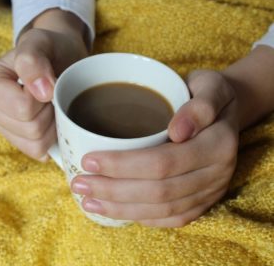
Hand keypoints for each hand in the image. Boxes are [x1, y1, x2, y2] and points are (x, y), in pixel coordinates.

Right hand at [0, 28, 86, 159]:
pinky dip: (52, 137)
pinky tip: (51, 119)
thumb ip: (33, 59)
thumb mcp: (41, 42)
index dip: (44, 98)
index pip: (22, 107)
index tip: (48, 82)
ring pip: (36, 142)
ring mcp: (2, 127)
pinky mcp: (17, 140)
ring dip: (53, 124)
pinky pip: (38, 151)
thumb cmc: (49, 50)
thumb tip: (41, 91)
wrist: (60, 59)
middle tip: (52, 94)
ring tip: (52, 104)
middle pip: (31, 128)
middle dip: (50, 112)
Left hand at [71, 70, 238, 227]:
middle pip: (158, 191)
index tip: (88, 160)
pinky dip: (141, 217)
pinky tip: (115, 211)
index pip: (163, 162)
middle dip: (113, 191)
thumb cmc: (208, 94)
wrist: (226, 113)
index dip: (123, 166)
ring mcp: (210, 191)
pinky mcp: (203, 202)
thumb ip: (199, 105)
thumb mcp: (210, 85)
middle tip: (79, 184)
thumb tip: (177, 131)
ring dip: (121, 209)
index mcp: (217, 144)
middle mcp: (216, 173)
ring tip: (87, 201)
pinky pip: (172, 219)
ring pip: (162, 210)